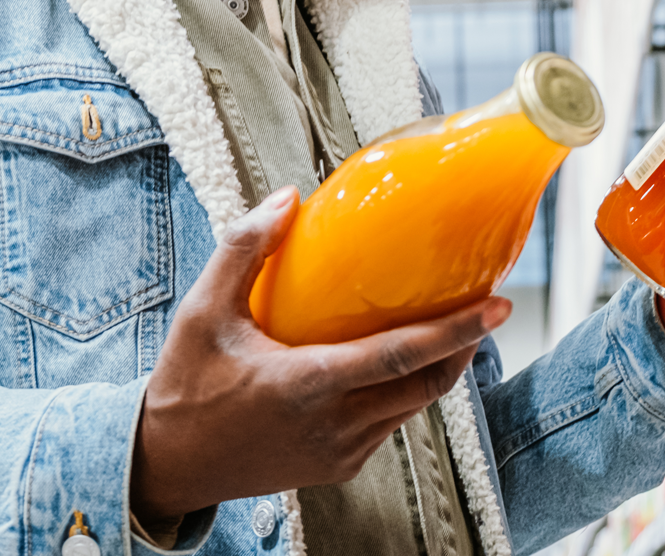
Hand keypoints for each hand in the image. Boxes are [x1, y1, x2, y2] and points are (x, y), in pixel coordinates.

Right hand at [129, 186, 510, 526]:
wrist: (166, 466)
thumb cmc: (185, 384)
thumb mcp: (202, 309)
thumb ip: (244, 249)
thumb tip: (288, 197)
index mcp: (307, 384)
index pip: (400, 358)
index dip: (456, 332)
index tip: (498, 306)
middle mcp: (335, 425)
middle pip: (426, 386)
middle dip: (466, 346)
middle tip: (488, 304)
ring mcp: (340, 452)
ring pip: (414, 408)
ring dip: (441, 368)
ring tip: (456, 324)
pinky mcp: (339, 467)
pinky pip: (390, 424)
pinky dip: (409, 390)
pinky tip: (404, 357)